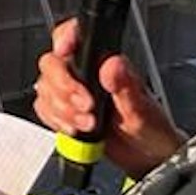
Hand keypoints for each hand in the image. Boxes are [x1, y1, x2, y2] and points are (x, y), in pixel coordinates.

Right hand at [34, 19, 182, 178]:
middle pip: (52, 63)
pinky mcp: (63, 110)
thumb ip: (126, 86)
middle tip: (88, 106)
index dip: (65, 38)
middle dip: (64, 88)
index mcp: (105, 63)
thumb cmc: (152, 130)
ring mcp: (72, 91)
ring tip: (89, 124)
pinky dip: (56, 121)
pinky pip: (44, 108)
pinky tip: (76, 130)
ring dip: (63, 109)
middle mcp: (86, 73)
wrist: (148, 158)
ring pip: (45, 88)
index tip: (64, 52)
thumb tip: (113, 64)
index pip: (76, 35)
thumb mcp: (143, 110)